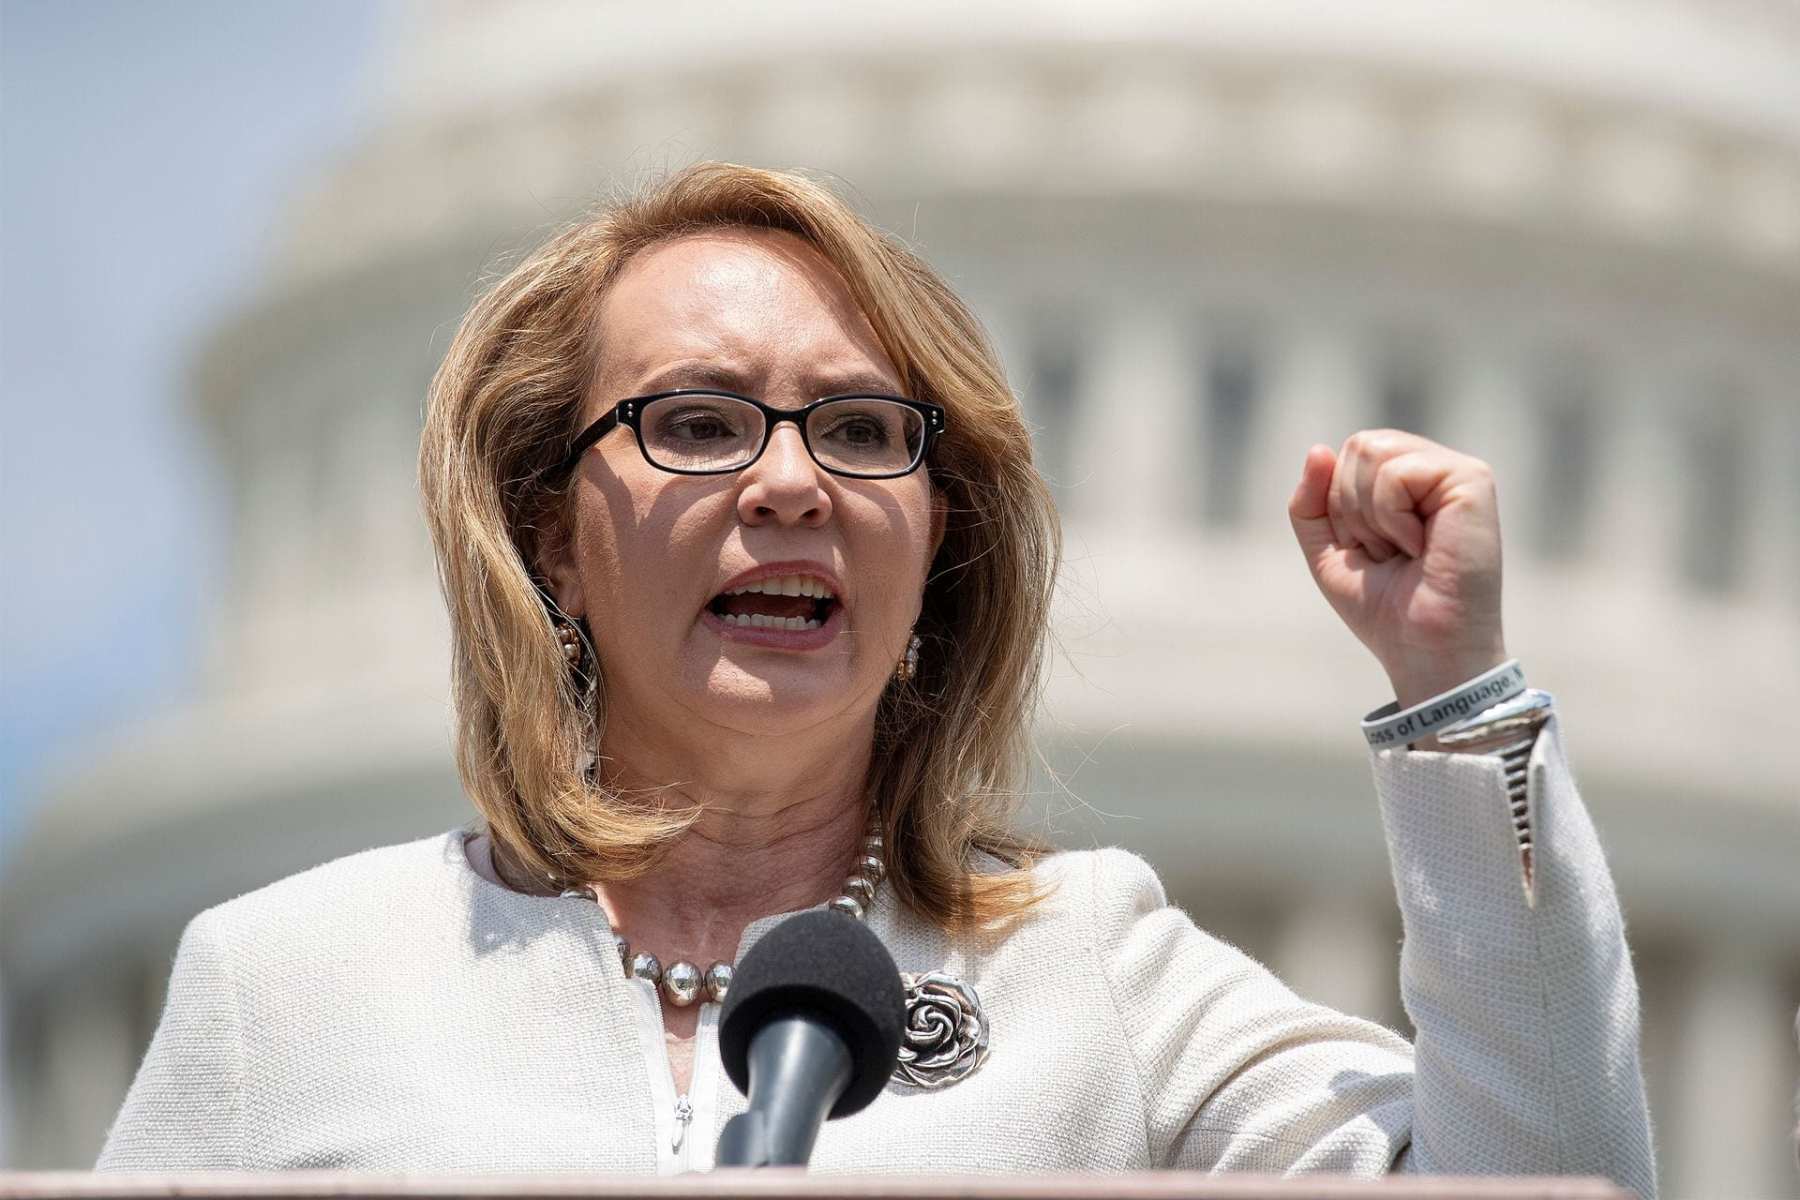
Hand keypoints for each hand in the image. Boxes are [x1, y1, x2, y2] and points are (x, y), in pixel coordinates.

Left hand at [1287, 430, 1507, 709]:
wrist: (1423, 650)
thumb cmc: (1384, 608)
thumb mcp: (1328, 551)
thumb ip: (1311, 502)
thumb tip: (1317, 449)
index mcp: (1406, 481)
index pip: (1346, 456)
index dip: (1338, 507)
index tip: (1370, 552)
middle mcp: (1434, 468)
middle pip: (1357, 447)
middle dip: (1351, 510)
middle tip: (1388, 552)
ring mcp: (1456, 471)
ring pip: (1372, 452)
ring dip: (1371, 516)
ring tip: (1405, 549)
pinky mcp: (1473, 479)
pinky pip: (1397, 474)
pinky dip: (1392, 519)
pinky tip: (1421, 547)